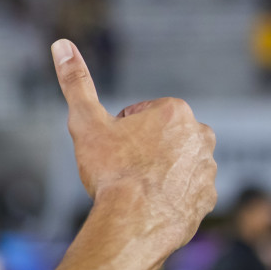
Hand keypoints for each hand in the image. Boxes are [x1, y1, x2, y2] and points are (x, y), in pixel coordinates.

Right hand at [52, 38, 217, 251]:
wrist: (134, 224)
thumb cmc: (112, 172)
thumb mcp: (86, 123)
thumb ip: (76, 82)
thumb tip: (62, 45)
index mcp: (176, 111)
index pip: (140, 114)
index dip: (119, 133)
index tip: (114, 151)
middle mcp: (201, 135)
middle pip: (160, 137)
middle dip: (142, 150)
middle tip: (123, 171)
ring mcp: (208, 168)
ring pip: (173, 164)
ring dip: (157, 172)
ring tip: (136, 190)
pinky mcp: (209, 198)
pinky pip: (186, 190)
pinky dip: (170, 196)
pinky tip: (151, 205)